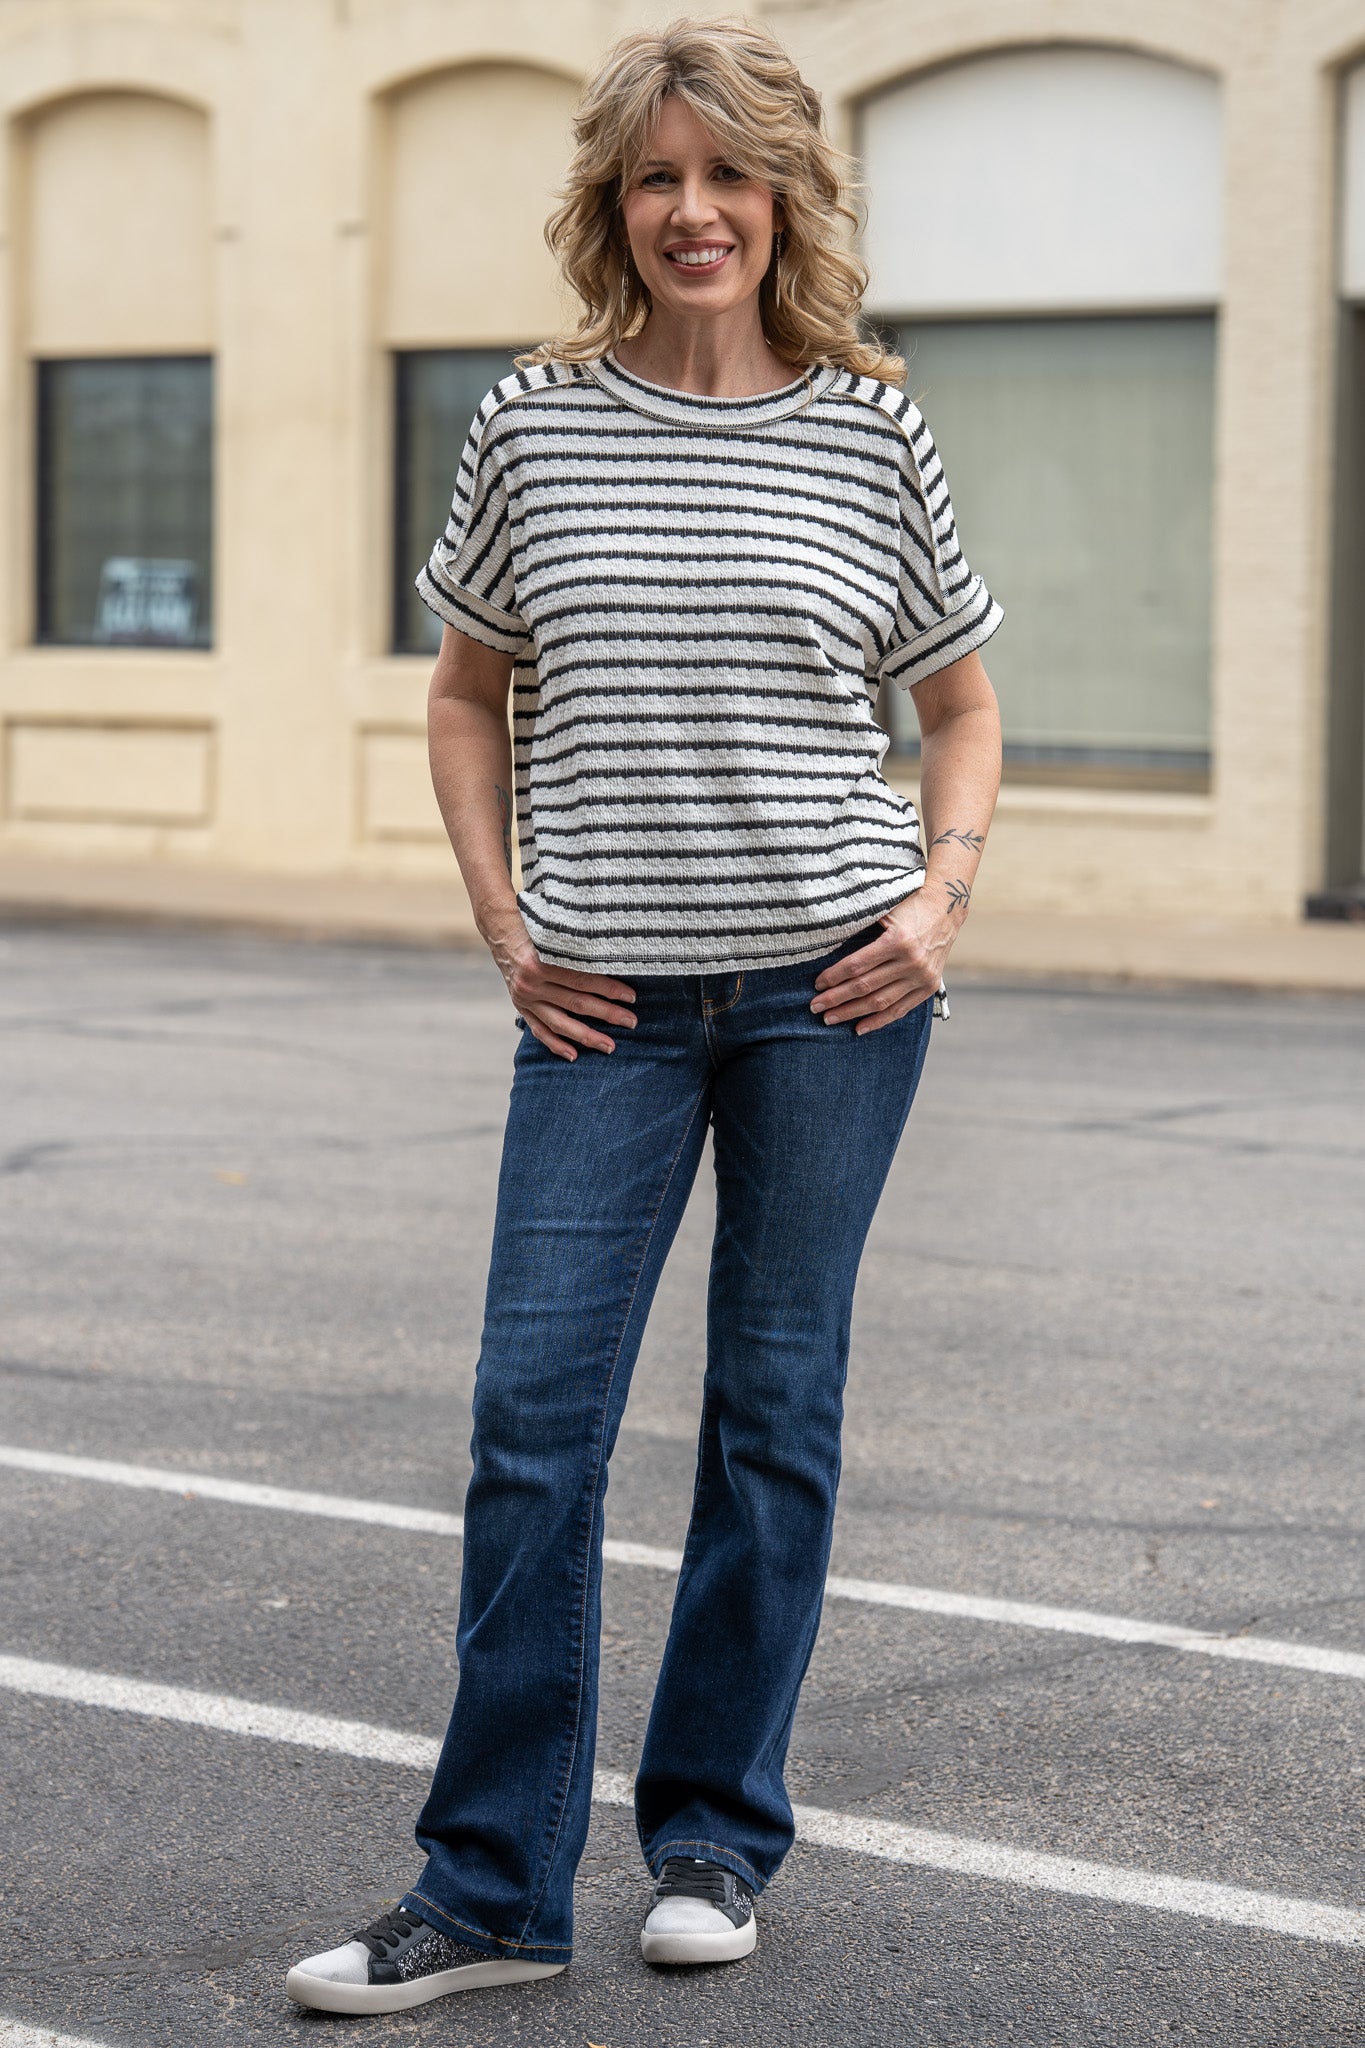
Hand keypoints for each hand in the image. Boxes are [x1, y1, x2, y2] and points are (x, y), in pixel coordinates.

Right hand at [484, 910, 635, 1059]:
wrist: (504, 937)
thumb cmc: (538, 932)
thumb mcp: (556, 935)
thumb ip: (578, 948)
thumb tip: (615, 955)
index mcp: (541, 961)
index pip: (582, 979)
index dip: (609, 989)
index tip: (631, 996)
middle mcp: (532, 983)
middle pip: (576, 1003)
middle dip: (607, 1014)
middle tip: (631, 1022)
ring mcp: (525, 999)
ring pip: (560, 1023)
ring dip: (587, 1036)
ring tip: (609, 1046)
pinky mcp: (522, 1009)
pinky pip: (540, 1031)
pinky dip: (556, 1044)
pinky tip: (574, 1055)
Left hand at [809, 887, 955, 1034]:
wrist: (947, 906)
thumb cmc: (908, 904)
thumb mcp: (884, 909)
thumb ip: (861, 927)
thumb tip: (825, 944)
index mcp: (897, 940)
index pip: (857, 965)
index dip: (834, 976)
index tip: (817, 984)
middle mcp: (911, 961)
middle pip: (865, 986)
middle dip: (836, 998)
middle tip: (815, 1007)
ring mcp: (922, 977)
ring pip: (880, 1002)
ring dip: (852, 1013)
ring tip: (830, 1019)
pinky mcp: (929, 987)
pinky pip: (900, 1009)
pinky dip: (879, 1020)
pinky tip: (859, 1028)